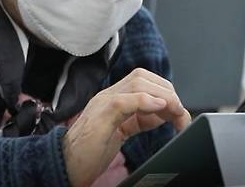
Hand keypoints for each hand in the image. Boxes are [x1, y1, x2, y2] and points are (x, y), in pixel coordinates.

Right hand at [62, 68, 190, 186]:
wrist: (63, 166)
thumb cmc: (89, 153)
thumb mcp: (120, 131)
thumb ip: (139, 119)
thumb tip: (165, 114)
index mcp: (113, 98)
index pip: (144, 81)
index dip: (166, 92)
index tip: (179, 114)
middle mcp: (108, 97)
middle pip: (143, 77)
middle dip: (168, 93)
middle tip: (181, 116)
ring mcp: (102, 105)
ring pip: (137, 83)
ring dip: (163, 96)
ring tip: (175, 113)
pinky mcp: (99, 119)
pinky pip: (122, 101)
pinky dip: (144, 101)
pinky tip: (159, 108)